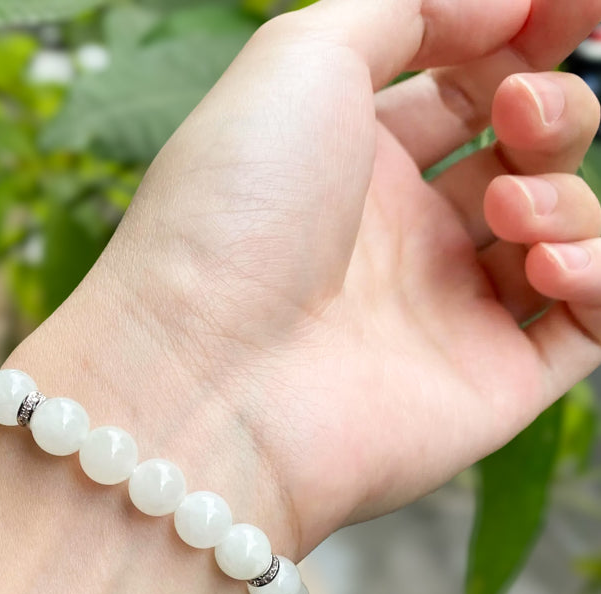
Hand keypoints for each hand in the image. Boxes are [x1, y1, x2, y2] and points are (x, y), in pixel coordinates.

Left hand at [13, 0, 600, 558]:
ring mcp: (443, 310)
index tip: (571, 6)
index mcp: (351, 158)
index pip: (465, 82)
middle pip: (521, 150)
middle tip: (518, 108)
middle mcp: (399, 234)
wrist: (205, 380)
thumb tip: (510, 0)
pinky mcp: (485, 382)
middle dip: (549, 106)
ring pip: (559, 228)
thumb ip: (406, 7)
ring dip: (561, 192)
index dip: (526, 34)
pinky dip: (597, 276)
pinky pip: (584, 322)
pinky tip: (548, 263)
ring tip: (501, 208)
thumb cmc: (231, 215)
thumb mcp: (298, 61)